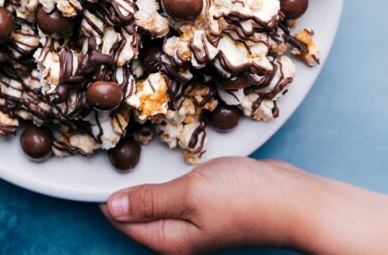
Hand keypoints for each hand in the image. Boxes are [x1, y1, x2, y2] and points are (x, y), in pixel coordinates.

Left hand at [100, 156, 387, 254]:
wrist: (294, 199)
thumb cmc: (245, 199)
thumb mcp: (191, 196)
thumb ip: (150, 201)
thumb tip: (111, 207)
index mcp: (168, 239)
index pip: (121, 219)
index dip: (104, 193)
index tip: (94, 163)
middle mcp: (178, 233)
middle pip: (136, 210)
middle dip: (123, 184)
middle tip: (109, 147)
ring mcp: (194, 218)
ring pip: (156, 197)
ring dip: (145, 177)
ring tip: (130, 147)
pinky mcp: (207, 202)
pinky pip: (175, 189)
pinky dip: (166, 174)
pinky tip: (163, 155)